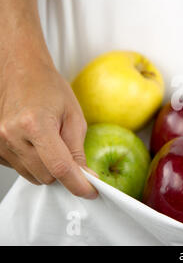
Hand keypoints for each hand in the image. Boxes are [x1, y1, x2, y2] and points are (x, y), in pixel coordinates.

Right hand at [0, 47, 97, 199]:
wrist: (20, 70)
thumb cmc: (48, 87)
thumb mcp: (73, 115)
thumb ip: (77, 148)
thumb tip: (85, 175)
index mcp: (35, 124)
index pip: (60, 167)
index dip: (78, 184)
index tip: (91, 191)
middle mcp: (11, 135)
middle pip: (46, 176)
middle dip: (63, 171)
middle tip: (68, 150)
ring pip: (32, 175)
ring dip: (47, 167)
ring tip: (49, 139)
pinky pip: (18, 168)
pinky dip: (31, 162)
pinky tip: (34, 141)